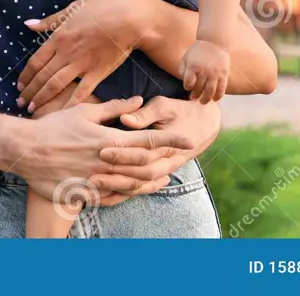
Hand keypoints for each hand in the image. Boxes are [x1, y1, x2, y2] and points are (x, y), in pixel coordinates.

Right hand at [1, 97, 193, 201]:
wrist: (24, 149)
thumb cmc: (53, 126)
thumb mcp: (84, 111)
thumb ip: (114, 108)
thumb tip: (138, 101)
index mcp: (108, 139)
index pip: (147, 141)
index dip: (170, 140)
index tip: (188, 140)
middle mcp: (105, 162)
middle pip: (145, 167)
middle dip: (166, 164)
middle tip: (181, 160)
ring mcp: (95, 181)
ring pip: (132, 185)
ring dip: (151, 182)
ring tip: (165, 178)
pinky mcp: (84, 193)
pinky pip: (111, 197)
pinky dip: (127, 194)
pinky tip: (135, 191)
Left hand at [16, 0, 140, 111]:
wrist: (128, 18)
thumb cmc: (101, 9)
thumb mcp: (71, 9)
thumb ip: (49, 20)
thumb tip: (28, 24)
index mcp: (58, 37)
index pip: (35, 61)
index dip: (25, 75)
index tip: (19, 86)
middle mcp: (66, 53)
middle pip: (42, 76)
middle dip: (29, 91)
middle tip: (20, 103)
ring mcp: (81, 64)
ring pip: (55, 85)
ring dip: (42, 98)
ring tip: (32, 109)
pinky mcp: (97, 73)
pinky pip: (81, 92)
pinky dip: (70, 103)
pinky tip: (61, 113)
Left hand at [91, 96, 220, 197]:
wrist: (206, 124)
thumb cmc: (182, 111)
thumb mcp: (163, 106)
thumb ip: (143, 114)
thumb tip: (125, 119)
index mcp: (167, 143)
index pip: (143, 151)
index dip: (123, 153)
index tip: (101, 151)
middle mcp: (165, 161)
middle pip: (139, 173)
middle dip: (117, 172)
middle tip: (94, 170)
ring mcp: (163, 171)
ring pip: (140, 186)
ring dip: (117, 186)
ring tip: (93, 182)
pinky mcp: (158, 177)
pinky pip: (140, 191)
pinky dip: (124, 194)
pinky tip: (104, 193)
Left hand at [178, 40, 229, 102]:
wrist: (214, 41)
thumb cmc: (198, 50)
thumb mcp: (186, 56)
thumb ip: (183, 69)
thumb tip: (184, 81)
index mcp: (193, 67)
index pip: (188, 83)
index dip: (187, 86)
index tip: (188, 87)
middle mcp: (204, 71)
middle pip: (199, 88)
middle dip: (195, 95)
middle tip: (193, 98)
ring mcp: (215, 73)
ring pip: (210, 91)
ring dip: (206, 99)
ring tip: (202, 102)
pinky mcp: (224, 74)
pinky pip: (221, 88)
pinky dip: (218, 96)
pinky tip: (215, 99)